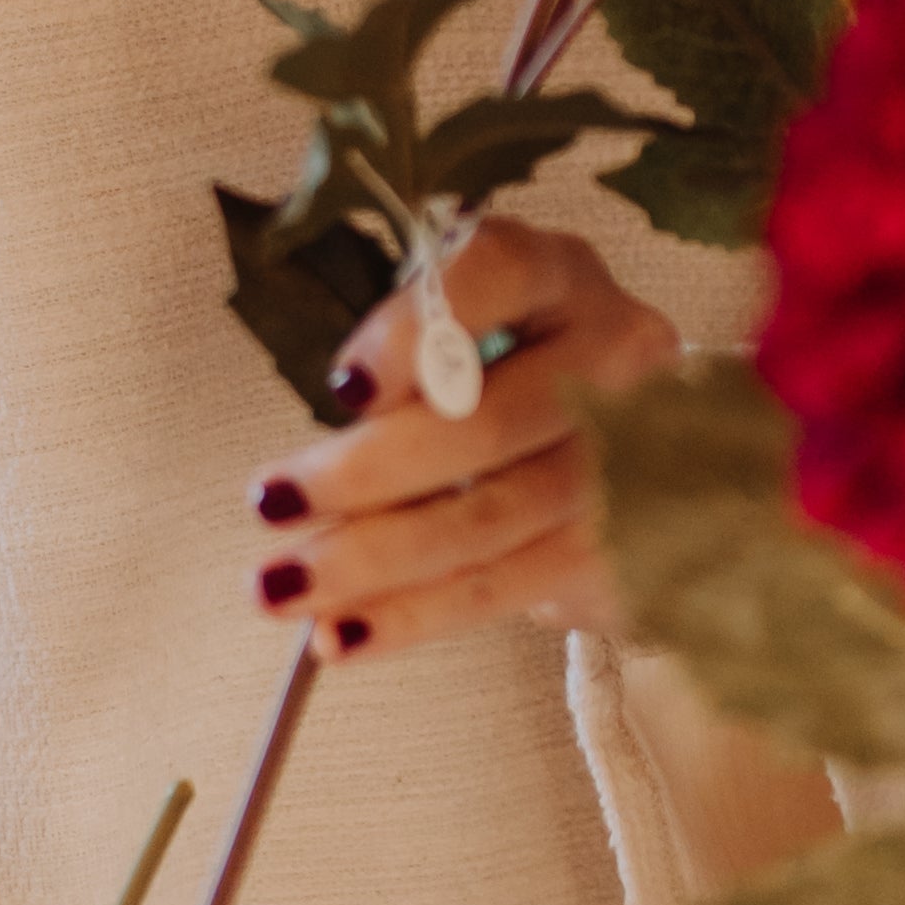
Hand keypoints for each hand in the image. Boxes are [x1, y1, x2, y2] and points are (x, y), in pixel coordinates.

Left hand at [247, 218, 678, 660]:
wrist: (626, 451)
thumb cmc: (507, 377)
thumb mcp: (456, 337)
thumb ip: (404, 368)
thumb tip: (309, 469)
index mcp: (559, 277)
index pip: (499, 274)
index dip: (416, 332)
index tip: (342, 387)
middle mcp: (613, 356)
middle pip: (490, 421)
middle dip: (367, 473)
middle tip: (272, 504)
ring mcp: (632, 456)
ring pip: (494, 517)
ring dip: (374, 560)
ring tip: (282, 586)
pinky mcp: (623, 544)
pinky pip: (506, 587)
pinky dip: (414, 615)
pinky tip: (345, 630)